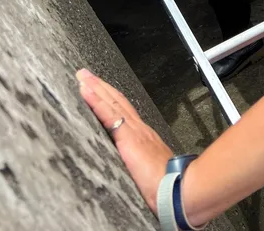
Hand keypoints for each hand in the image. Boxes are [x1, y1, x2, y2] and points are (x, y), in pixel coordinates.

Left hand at [77, 70, 170, 212]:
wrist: (180, 188)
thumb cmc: (168, 186)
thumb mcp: (152, 171)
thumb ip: (143, 165)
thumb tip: (138, 171)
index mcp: (144, 136)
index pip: (124, 111)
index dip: (111, 99)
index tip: (99, 88)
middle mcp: (139, 128)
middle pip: (117, 101)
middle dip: (101, 87)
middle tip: (85, 75)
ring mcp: (134, 131)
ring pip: (112, 103)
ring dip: (96, 88)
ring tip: (82, 77)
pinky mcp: (128, 137)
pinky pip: (109, 114)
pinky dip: (96, 101)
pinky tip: (85, 91)